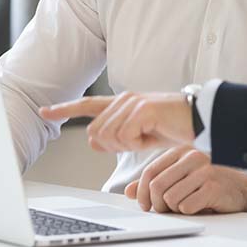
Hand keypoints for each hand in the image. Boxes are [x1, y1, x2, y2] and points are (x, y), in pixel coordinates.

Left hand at [39, 92, 194, 151]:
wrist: (201, 121)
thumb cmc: (176, 128)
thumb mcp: (142, 134)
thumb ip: (118, 134)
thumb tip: (96, 141)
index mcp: (123, 103)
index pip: (88, 104)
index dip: (64, 109)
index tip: (45, 111)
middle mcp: (125, 99)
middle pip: (95, 133)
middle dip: (112, 146)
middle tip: (139, 141)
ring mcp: (133, 103)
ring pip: (107, 137)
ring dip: (127, 146)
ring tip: (148, 137)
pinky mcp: (142, 110)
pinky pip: (125, 138)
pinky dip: (138, 145)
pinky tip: (152, 135)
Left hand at [124, 146, 246, 214]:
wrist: (242, 191)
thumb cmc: (209, 184)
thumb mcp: (180, 179)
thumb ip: (156, 182)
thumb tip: (130, 190)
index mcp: (182, 151)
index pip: (150, 172)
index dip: (142, 193)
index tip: (146, 205)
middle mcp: (193, 156)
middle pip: (157, 187)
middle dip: (157, 205)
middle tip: (166, 210)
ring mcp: (204, 169)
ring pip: (169, 198)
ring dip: (174, 209)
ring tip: (186, 205)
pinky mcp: (213, 185)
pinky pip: (186, 206)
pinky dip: (189, 211)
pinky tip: (199, 205)